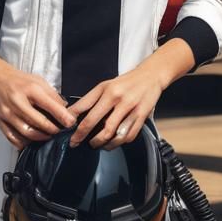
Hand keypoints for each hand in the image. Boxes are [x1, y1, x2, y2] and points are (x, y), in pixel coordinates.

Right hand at [0, 51, 75, 149]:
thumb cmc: (19, 80)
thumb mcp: (39, 81)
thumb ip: (52, 95)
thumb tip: (65, 109)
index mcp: (30, 89)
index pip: (49, 105)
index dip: (62, 116)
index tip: (71, 123)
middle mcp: (17, 101)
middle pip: (38, 122)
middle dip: (53, 129)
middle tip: (60, 131)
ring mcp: (7, 113)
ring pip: (26, 132)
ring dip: (40, 137)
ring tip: (48, 136)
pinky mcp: (0, 121)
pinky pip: (12, 137)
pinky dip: (24, 142)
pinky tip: (31, 141)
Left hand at [68, 38, 195, 149]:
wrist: (150, 76)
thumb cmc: (125, 82)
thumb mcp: (105, 85)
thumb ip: (89, 100)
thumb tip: (72, 115)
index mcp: (108, 91)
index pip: (86, 112)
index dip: (76, 128)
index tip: (70, 136)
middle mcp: (120, 100)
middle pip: (100, 126)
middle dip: (85, 138)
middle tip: (78, 143)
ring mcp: (132, 109)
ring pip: (115, 135)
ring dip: (103, 144)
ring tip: (97, 144)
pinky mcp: (142, 116)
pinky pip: (129, 136)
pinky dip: (119, 143)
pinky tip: (113, 142)